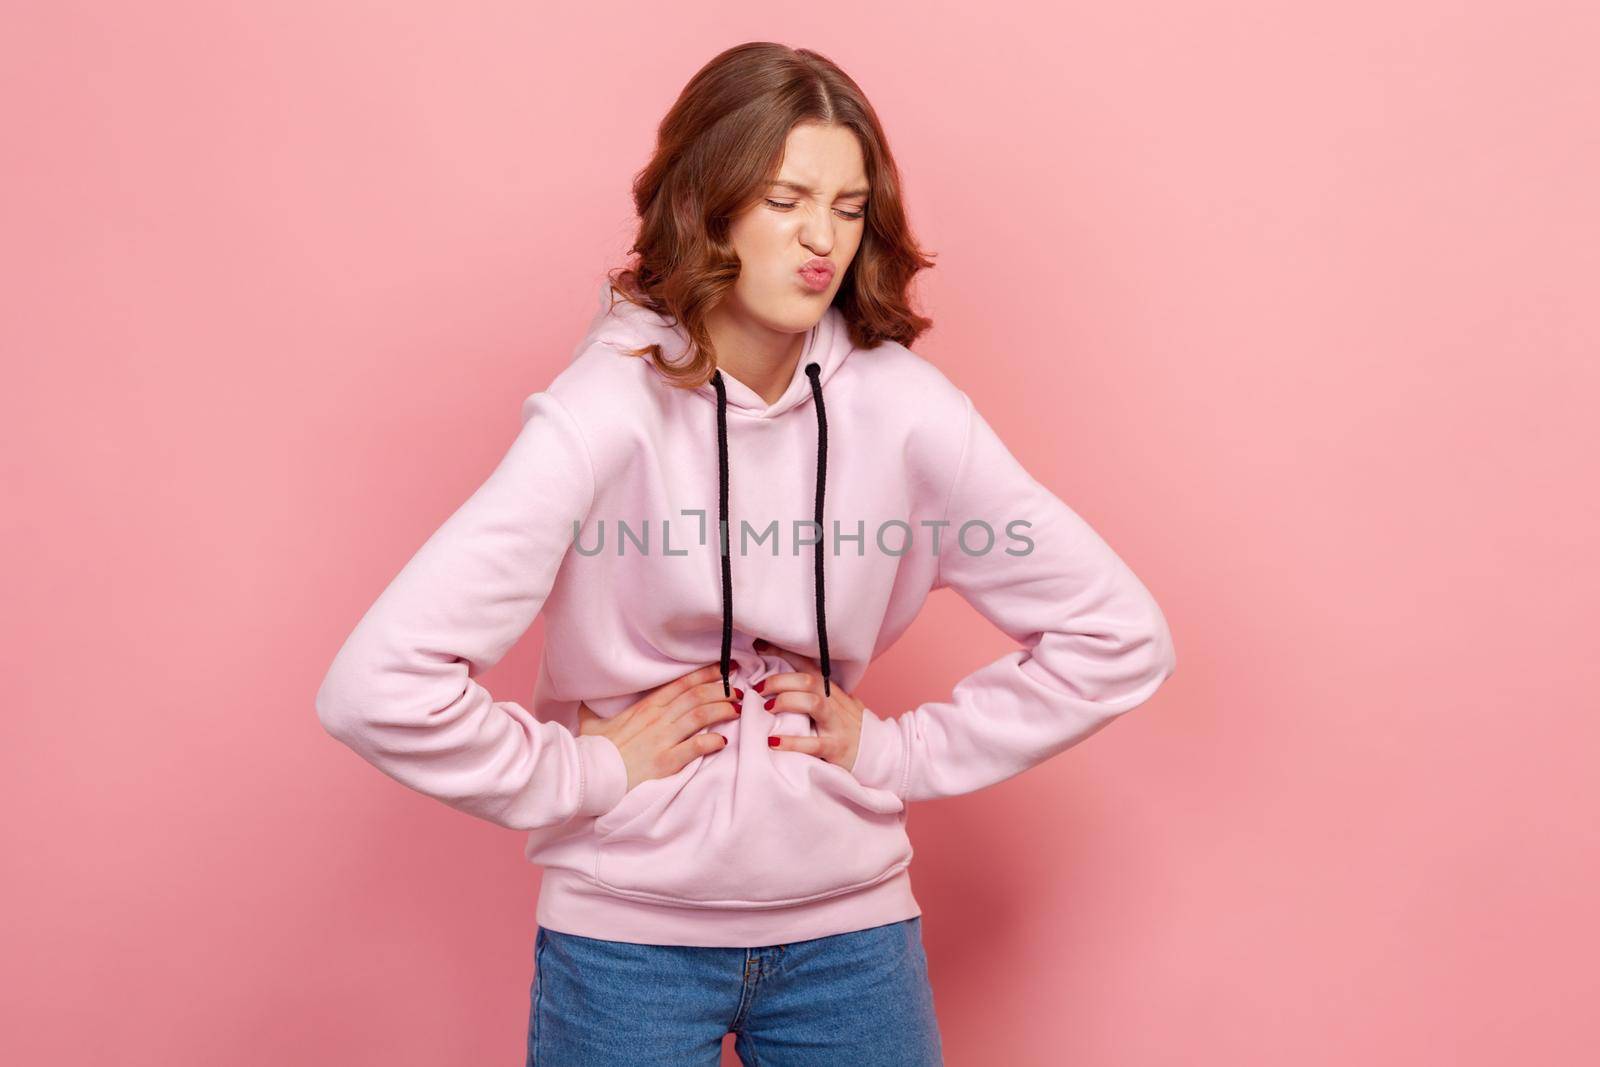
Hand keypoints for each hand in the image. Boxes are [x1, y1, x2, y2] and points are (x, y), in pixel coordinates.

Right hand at [578, 664, 741, 793]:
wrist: (589, 776)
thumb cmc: (593, 751)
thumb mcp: (591, 724)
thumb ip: (593, 711)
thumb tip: (584, 702)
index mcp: (644, 707)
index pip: (681, 684)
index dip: (706, 674)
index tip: (724, 669)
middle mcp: (656, 719)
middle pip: (696, 696)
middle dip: (721, 689)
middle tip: (739, 688)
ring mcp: (662, 739)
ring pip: (700, 716)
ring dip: (722, 710)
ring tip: (738, 709)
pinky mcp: (665, 761)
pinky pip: (695, 746)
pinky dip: (712, 741)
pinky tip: (723, 741)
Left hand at [752, 638, 866, 772]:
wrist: (879, 752)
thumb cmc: (851, 727)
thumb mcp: (837, 703)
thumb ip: (816, 692)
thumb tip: (780, 680)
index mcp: (830, 690)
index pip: (806, 664)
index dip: (783, 653)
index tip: (759, 646)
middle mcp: (834, 703)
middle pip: (807, 680)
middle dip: (779, 680)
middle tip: (758, 688)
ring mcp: (836, 724)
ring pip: (813, 703)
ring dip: (786, 701)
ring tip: (767, 708)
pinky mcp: (836, 747)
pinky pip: (813, 743)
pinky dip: (792, 742)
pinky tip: (773, 741)